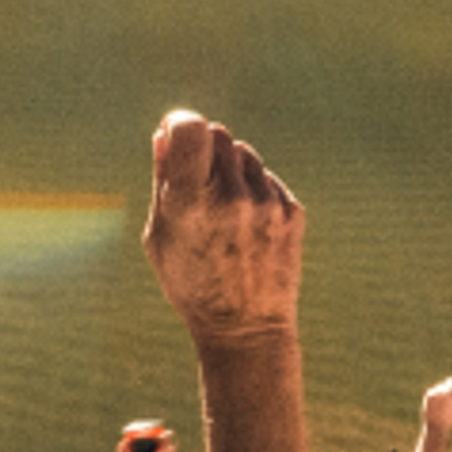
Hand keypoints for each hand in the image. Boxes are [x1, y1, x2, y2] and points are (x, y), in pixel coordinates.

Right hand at [143, 110, 302, 348]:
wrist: (245, 329)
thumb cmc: (191, 284)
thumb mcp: (160, 237)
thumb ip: (163, 182)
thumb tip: (163, 136)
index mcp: (192, 203)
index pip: (192, 129)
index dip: (180, 123)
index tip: (174, 131)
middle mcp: (232, 198)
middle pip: (218, 134)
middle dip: (202, 146)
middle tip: (195, 177)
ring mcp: (266, 204)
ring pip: (244, 153)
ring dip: (229, 168)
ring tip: (221, 208)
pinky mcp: (291, 211)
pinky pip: (266, 178)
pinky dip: (252, 189)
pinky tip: (244, 224)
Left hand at [422, 358, 451, 434]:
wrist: (438, 427)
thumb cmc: (449, 416)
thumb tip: (449, 377)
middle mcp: (449, 391)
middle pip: (448, 382)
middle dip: (447, 388)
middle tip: (446, 404)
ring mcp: (439, 391)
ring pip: (439, 388)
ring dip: (439, 394)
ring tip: (440, 407)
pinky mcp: (430, 393)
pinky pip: (432, 392)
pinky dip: (432, 397)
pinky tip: (433, 406)